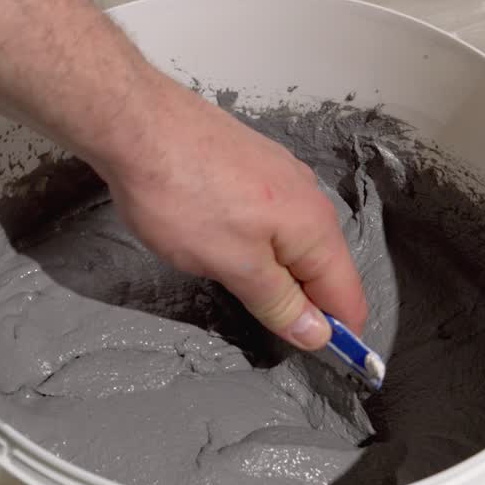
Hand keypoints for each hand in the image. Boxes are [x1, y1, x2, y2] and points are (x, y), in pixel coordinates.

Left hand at [93, 73, 367, 350]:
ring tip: (241, 288)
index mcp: (314, 227)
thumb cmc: (182, 195)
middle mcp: (308, 198)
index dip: (340, 334)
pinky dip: (260, 243)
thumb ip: (279, 303)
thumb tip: (319, 333)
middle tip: (264, 327)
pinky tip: (228, 245)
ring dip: (279, 273)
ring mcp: (281, 176)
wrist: (137, 123)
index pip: (348, 295)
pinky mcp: (252, 164)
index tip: (323, 361)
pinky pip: (271, 218)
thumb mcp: (233, 265)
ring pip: (294, 242)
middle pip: (323, 269)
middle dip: (304, 304)